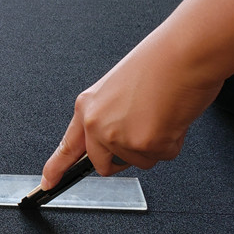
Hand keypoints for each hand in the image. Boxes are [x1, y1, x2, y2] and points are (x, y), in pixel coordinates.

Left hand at [40, 34, 223, 189]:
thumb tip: (113, 143)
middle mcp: (96, 124)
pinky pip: (163, 156)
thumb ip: (109, 118)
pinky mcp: (144, 144)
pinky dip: (173, 141)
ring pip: (139, 161)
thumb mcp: (119, 90)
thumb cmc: (160, 62)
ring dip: (155, 144)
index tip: (47, 183)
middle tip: (142, 135)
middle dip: (122, 159)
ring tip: (161, 114)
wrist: (185, 50)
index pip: (67, 146)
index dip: (55, 168)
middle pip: (103, 165)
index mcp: (87, 107)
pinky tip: (173, 117)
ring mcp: (118, 137)